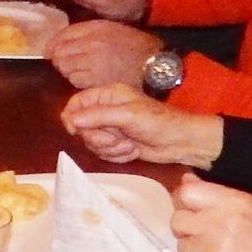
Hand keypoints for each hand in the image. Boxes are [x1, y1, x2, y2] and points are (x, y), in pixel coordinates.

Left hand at [46, 20, 161, 90]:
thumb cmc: (137, 48)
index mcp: (96, 27)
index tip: (50, 50)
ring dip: (68, 70)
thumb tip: (60, 42)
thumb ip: (88, 33)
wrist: (155, 66)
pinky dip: (77, 81)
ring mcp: (93, 61)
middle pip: (60, 51)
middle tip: (64, 63)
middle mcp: (92, 42)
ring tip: (79, 71)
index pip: (64, 34)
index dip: (53, 43)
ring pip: (64, 67)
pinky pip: (74, 80)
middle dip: (59, 58)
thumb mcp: (113, 30)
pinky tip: (88, 79)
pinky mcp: (95, 79)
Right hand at [58, 86, 222, 166]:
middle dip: (98, 137)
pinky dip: (117, 155)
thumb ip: (98, 116)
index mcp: (108, 95)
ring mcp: (111, 129)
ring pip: (92, 143)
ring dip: (110, 148)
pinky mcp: (116, 144)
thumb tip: (70, 119)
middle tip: (116, 139)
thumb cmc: (157, 122)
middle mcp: (106, 110)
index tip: (75, 130)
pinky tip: (132, 151)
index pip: (77, 103)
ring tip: (129, 145)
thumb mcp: (127, 115)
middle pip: (82, 127)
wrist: (180, 142)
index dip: (72, 117)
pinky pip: (103, 153)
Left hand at [168, 176, 251, 251]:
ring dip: (192, 248)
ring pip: (181, 244)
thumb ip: (218, 196)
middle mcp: (220, 221)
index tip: (187, 207)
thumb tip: (185, 180)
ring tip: (212, 251)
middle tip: (200, 232)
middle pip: (178, 219)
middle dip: (185, 226)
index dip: (182, 200)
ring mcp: (213, 248)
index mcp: (234, 202)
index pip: (187, 192)